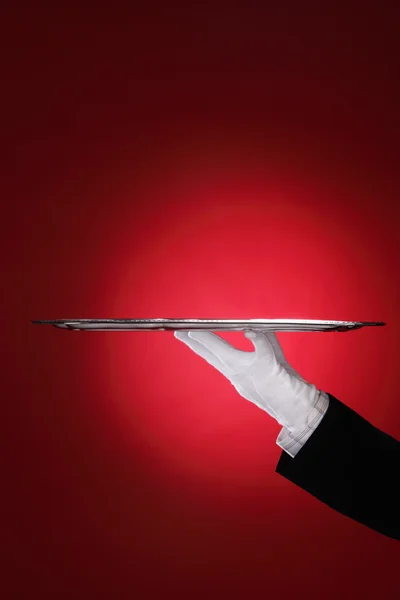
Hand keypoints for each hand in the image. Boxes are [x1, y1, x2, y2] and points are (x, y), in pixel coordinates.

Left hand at [174, 330, 321, 431]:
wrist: (292, 407)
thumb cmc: (284, 384)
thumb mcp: (274, 356)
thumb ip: (262, 339)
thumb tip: (250, 330)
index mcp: (239, 366)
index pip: (216, 347)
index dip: (202, 336)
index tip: (188, 329)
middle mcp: (234, 374)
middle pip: (209, 354)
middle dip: (193, 343)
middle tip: (178, 333)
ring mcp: (238, 380)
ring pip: (217, 361)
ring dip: (205, 350)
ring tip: (193, 341)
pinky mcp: (245, 385)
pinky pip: (229, 367)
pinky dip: (221, 358)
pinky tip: (219, 355)